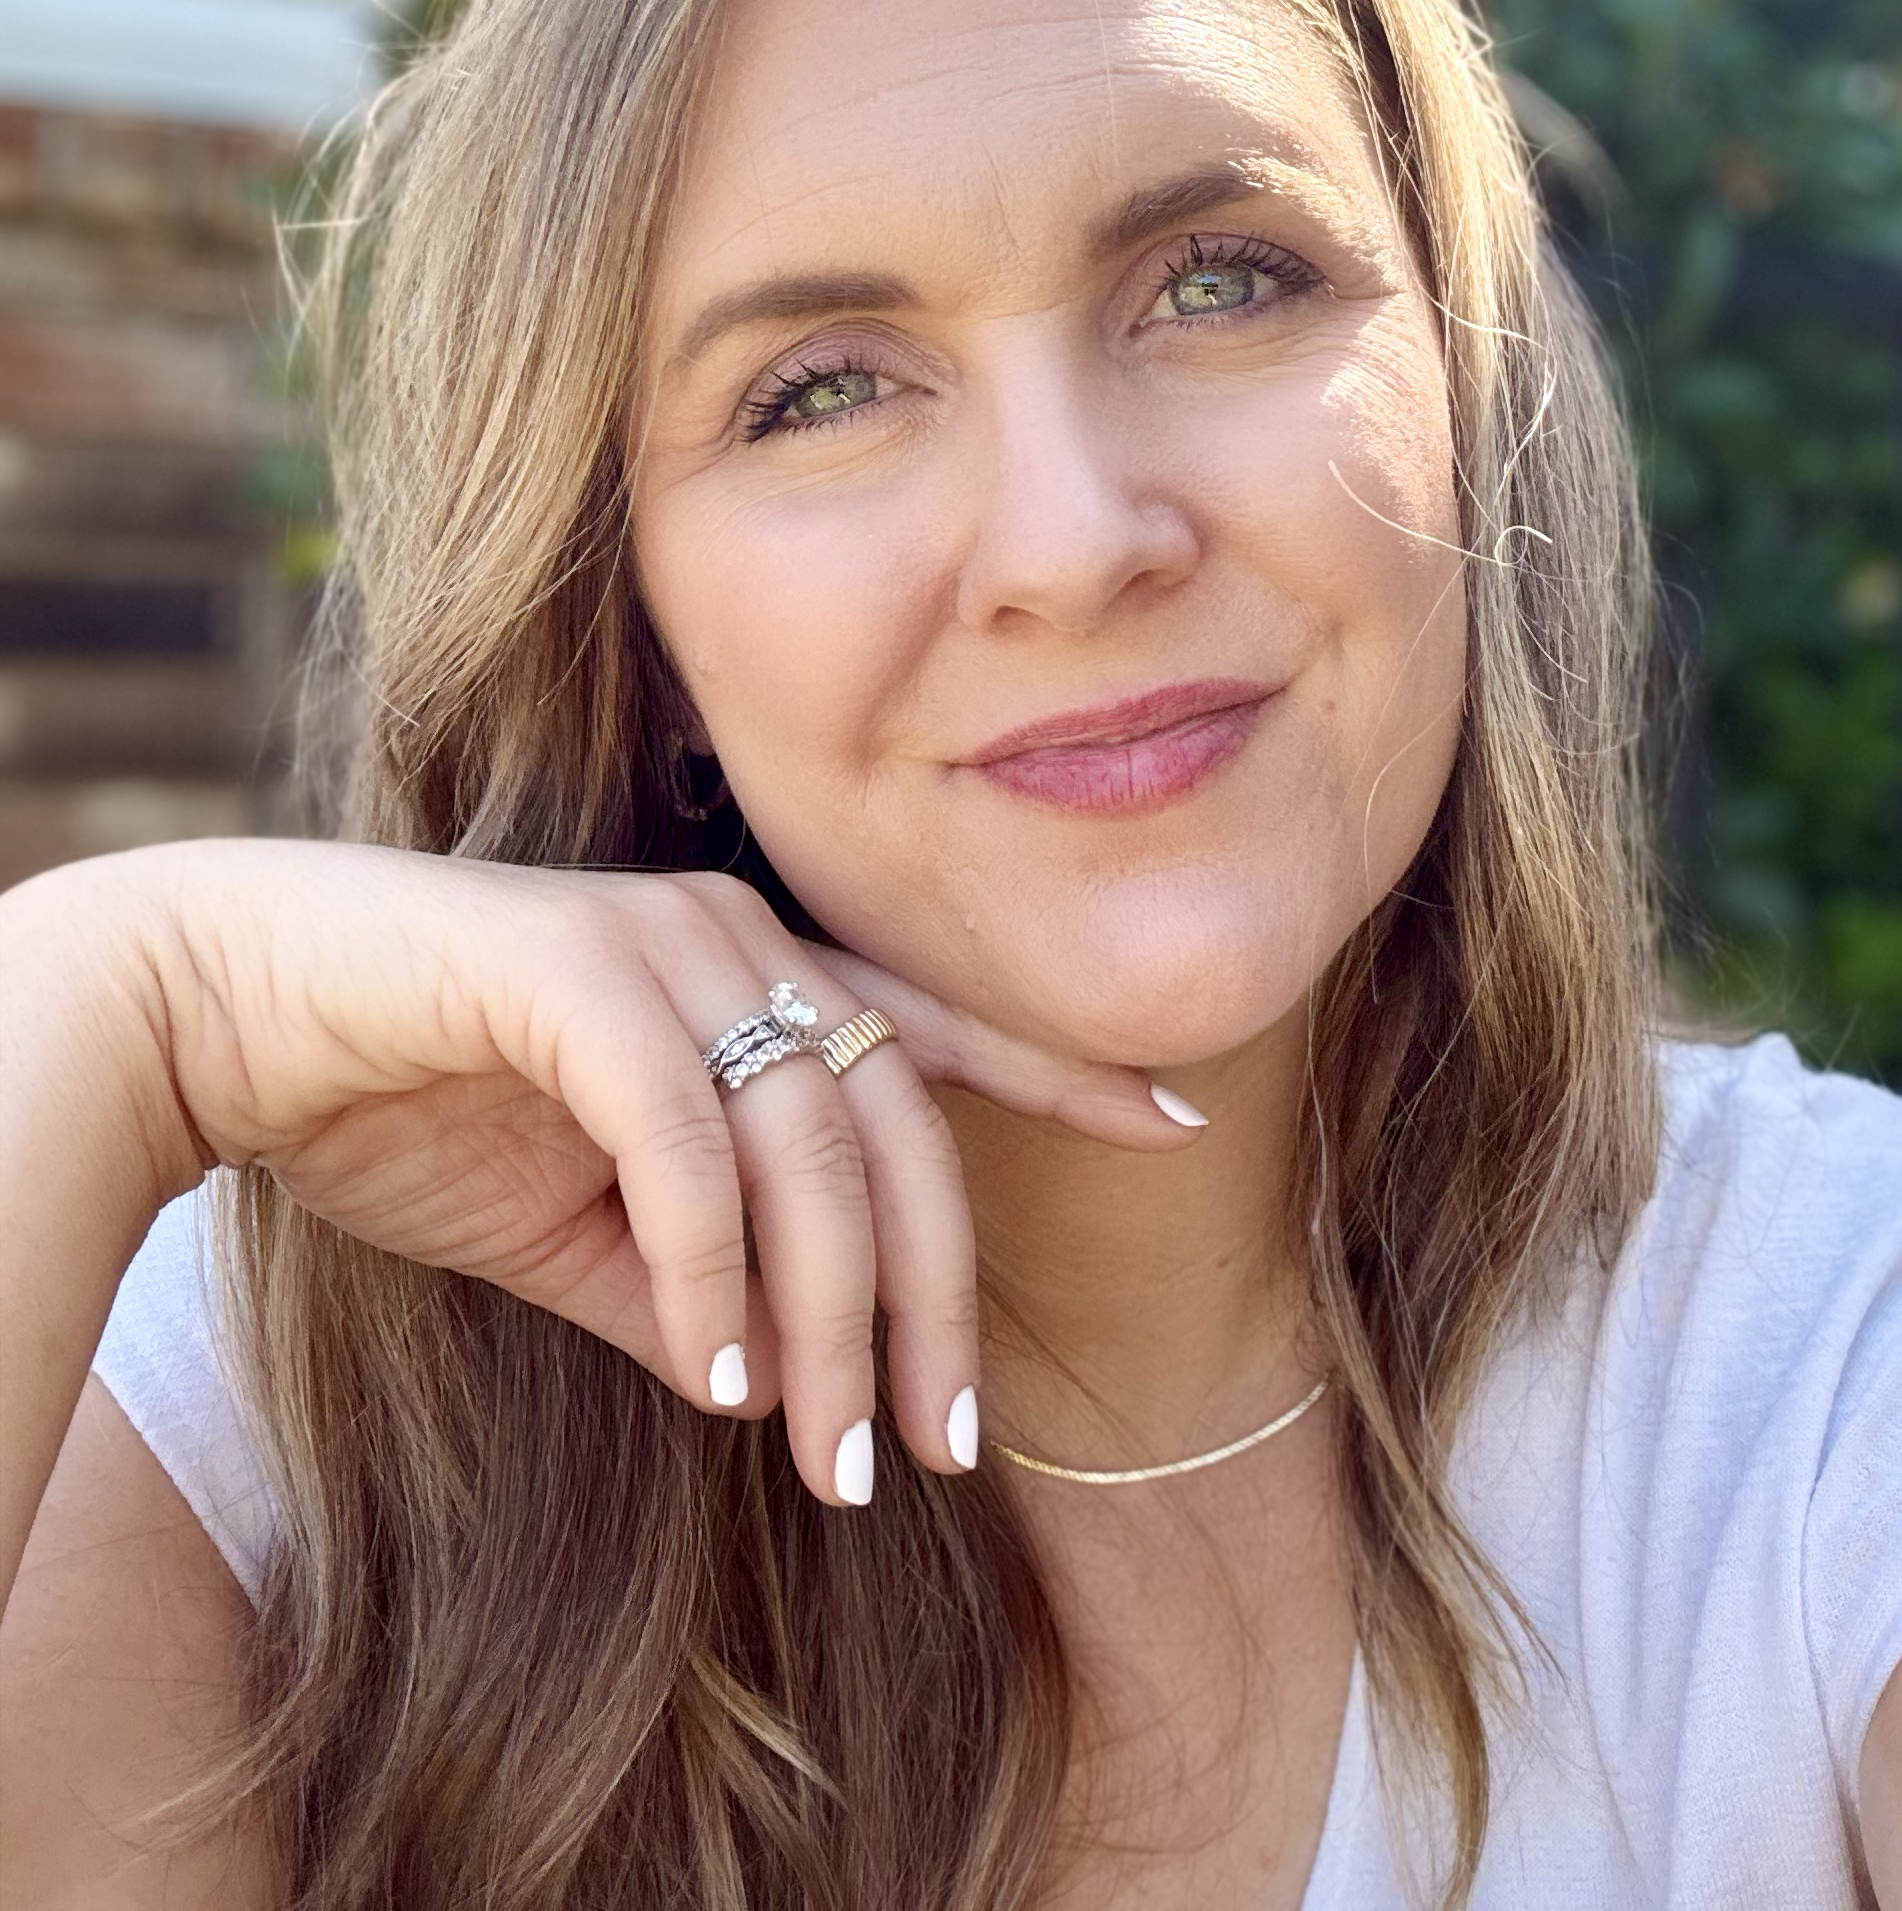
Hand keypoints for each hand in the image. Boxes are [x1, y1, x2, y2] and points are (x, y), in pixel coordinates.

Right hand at [77, 840, 1190, 1506]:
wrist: (236, 1016)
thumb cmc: (415, 1102)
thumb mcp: (579, 1226)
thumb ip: (684, 1285)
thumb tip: (771, 1383)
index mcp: (752, 976)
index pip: (933, 1030)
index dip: (1057, 1070)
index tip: (1174, 1118)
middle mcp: (732, 938)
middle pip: (897, 1128)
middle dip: (930, 1301)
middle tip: (931, 1450)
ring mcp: (661, 941)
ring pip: (809, 1142)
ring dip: (829, 1316)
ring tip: (831, 1455)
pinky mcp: (573, 967)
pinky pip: (686, 1136)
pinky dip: (708, 1263)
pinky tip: (711, 1370)